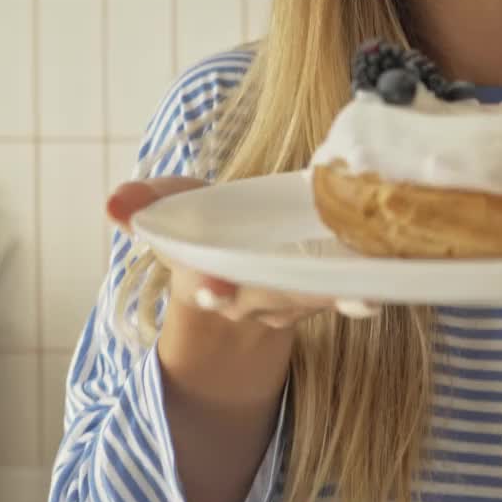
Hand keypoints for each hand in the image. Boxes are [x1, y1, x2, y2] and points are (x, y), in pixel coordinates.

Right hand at [107, 177, 380, 324]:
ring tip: (362, 291)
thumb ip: (150, 203)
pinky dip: (366, 293)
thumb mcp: (175, 212)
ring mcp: (293, 299)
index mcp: (208, 276)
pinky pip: (346, 295)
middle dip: (282, 293)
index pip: (205, 285)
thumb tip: (115, 202)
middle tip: (309, 288)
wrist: (246, 274)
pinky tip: (385, 286)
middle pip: (267, 297)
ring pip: (312, 299)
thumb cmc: (209, 232)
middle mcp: (252, 296)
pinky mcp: (328, 291)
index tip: (213, 287)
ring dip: (336, 295)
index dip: (210, 288)